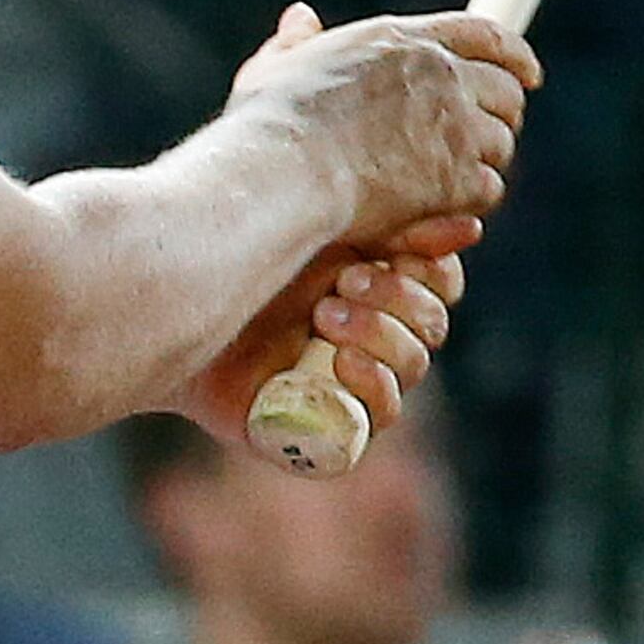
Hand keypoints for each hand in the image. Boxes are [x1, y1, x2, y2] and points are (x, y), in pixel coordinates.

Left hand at [188, 238, 464, 444]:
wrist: (172, 305)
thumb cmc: (239, 259)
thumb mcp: (318, 226)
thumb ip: (388, 218)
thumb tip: (471, 225)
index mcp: (377, 284)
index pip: (440, 281)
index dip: (430, 267)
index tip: (393, 247)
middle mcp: (373, 335)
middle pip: (430, 323)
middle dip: (396, 298)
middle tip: (346, 281)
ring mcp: (351, 382)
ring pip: (410, 366)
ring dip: (381, 336)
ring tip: (327, 315)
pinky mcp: (329, 425)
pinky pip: (380, 417)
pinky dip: (374, 388)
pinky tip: (344, 363)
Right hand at [225, 2, 538, 249]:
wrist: (281, 172)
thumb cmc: (268, 125)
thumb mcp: (276, 67)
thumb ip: (296, 42)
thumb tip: (301, 17)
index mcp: (400, 40)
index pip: (481, 35)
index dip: (514, 54)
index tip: (529, 73)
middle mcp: (437, 73)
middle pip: (504, 90)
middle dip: (503, 112)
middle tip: (490, 134)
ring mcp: (451, 124)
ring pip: (499, 143)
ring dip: (483, 160)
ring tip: (455, 177)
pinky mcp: (455, 176)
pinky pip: (486, 189)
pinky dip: (471, 200)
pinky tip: (443, 208)